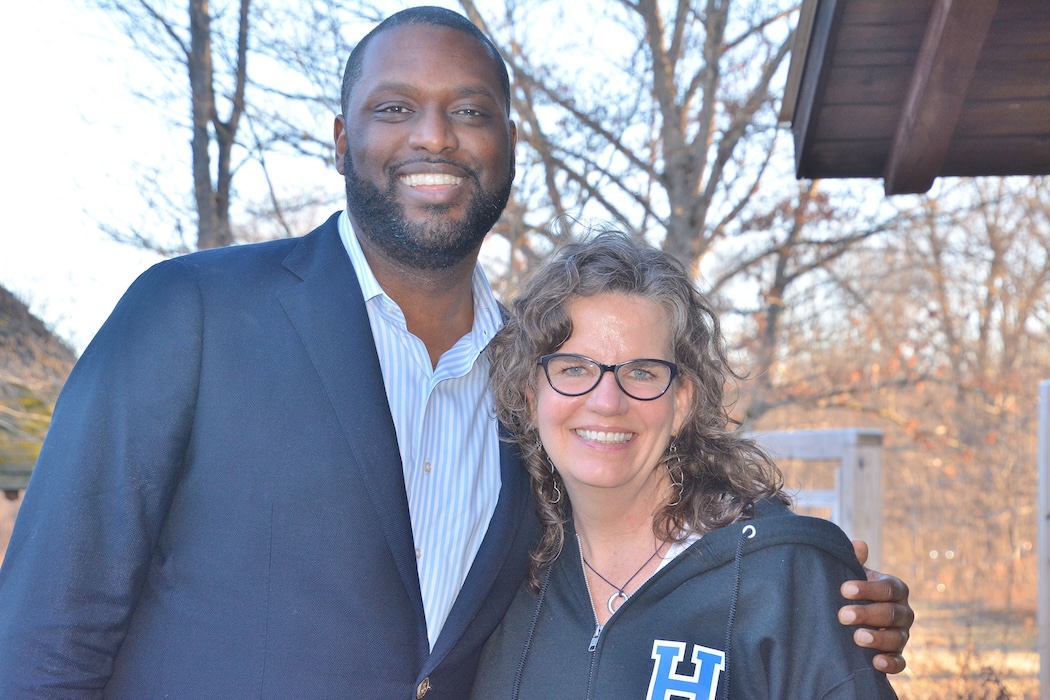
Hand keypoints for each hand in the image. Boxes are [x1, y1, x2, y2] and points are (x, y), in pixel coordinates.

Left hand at [838, 540, 912, 673]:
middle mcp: (903, 612)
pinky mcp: (897, 655)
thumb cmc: (854, 591)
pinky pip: (901, 662)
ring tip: (857, 637)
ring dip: (878, 639)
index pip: (888, 588)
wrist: (854, 616)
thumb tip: (858, 545)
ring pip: (897, 638)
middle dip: (867, 614)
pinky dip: (891, 664)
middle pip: (891, 613)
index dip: (868, 588)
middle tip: (843, 615)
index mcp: (895, 589)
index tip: (844, 589)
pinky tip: (876, 662)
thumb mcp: (852, 573)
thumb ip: (854, 560)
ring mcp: (902, 635)